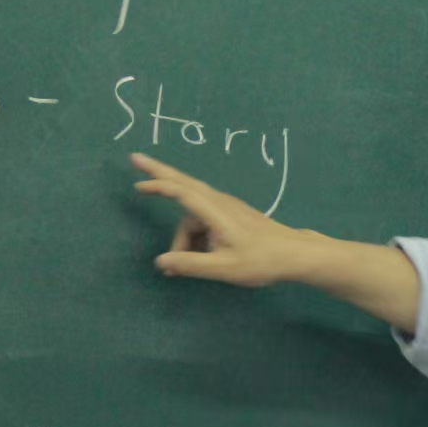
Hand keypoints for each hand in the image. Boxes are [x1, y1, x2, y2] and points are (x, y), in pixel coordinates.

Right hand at [130, 153, 317, 286]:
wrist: (293, 254)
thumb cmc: (261, 261)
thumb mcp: (224, 268)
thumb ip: (191, 264)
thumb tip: (160, 261)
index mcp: (216, 212)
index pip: (183, 192)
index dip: (160, 185)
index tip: (139, 184)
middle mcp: (219, 204)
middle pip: (183, 184)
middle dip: (158, 173)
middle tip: (134, 158)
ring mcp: (225, 208)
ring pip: (192, 217)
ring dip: (181, 238)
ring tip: (177, 267)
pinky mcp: (229, 215)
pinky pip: (202, 221)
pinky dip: (192, 235)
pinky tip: (194, 256)